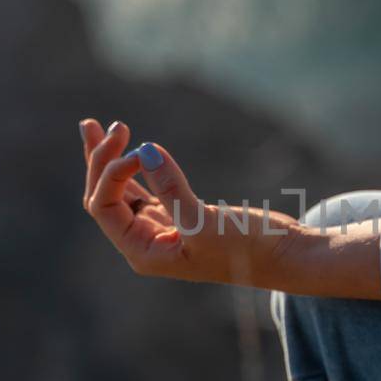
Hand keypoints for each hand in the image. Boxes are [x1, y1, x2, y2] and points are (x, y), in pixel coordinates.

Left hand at [78, 119, 380, 297]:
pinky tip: (127, 146)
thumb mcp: (206, 222)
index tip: (138, 149)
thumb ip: (172, 188)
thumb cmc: (249, 248)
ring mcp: (162, 228)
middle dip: (102, 160)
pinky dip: (132, 166)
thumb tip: (144, 151)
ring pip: (121, 190)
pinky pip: (144, 188)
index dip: (111, 174)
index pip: (105, 208)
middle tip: (109, 125)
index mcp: (144, 253)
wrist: (286, 255)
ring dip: (110, 158)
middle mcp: (146, 243)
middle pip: (105, 197)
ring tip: (94, 125)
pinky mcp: (179, 215)